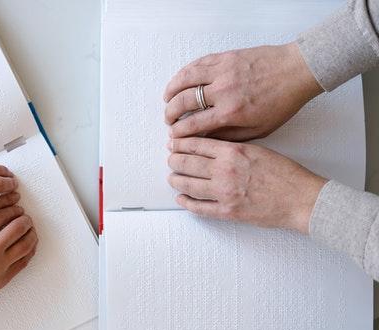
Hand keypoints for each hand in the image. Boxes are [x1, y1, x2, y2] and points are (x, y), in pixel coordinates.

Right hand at [0, 205, 37, 329]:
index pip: (2, 215)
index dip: (11, 209)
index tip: (15, 208)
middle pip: (18, 227)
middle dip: (24, 219)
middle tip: (26, 217)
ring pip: (26, 244)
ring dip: (31, 233)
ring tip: (31, 230)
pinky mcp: (3, 279)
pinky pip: (23, 262)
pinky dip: (30, 251)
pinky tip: (30, 246)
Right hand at [164, 43, 322, 140]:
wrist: (297, 71)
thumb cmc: (282, 102)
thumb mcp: (259, 130)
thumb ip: (230, 135)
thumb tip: (207, 138)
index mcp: (231, 112)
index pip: (193, 124)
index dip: (179, 132)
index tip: (173, 136)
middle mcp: (223, 90)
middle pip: (184, 101)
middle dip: (171, 113)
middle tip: (169, 120)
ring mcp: (222, 71)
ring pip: (185, 79)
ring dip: (172, 90)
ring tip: (167, 99)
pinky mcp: (225, 57)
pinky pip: (197, 64)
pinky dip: (184, 73)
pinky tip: (180, 80)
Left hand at [166, 137, 325, 232]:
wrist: (301, 199)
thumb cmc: (285, 174)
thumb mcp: (258, 150)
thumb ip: (233, 149)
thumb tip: (211, 148)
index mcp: (233, 152)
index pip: (197, 144)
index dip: (181, 143)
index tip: (174, 143)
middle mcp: (224, 171)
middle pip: (187, 163)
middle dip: (174, 160)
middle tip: (170, 159)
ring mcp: (224, 193)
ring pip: (188, 184)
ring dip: (176, 180)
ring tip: (172, 177)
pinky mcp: (226, 212)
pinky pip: (199, 207)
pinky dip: (186, 202)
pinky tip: (181, 198)